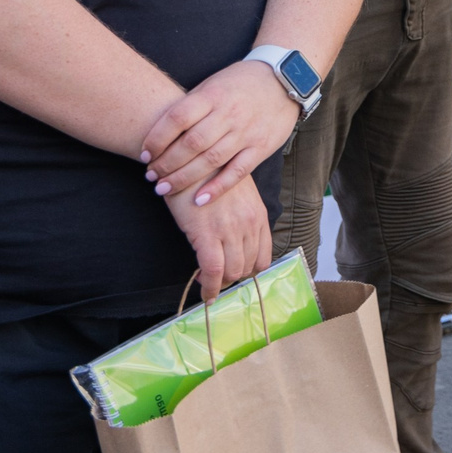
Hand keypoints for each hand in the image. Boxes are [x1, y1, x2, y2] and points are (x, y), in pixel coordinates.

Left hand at [140, 59, 302, 205]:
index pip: (177, 118)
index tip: (144, 154)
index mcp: (212, 96)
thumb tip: (160, 133)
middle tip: (151, 176)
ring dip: (184, 178)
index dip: (156, 139)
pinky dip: (218, 187)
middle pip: (191, 143)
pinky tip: (199, 199)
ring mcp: (246, 132)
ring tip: (164, 188)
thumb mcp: (213, 85)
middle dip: (166, 163)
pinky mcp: (260, 147)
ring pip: (210, 160)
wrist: (283, 80)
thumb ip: (191, 107)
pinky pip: (237, 171)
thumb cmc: (240, 83)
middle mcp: (228, 114)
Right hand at [167, 173, 272, 301]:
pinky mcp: (208, 235)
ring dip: (221, 283)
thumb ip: (242, 215)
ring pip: (234, 272)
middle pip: (249, 267)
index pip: (263, 256)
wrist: (188, 159)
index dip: (250, 270)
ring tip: (207, 280)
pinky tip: (205, 293)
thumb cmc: (208, 174)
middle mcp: (249, 224)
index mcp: (258, 214)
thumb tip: (236, 239)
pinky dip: (210, 287)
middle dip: (234, 278)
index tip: (237, 273)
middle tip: (218, 278)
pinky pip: (214, 271)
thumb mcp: (237, 193)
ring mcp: (230, 230)